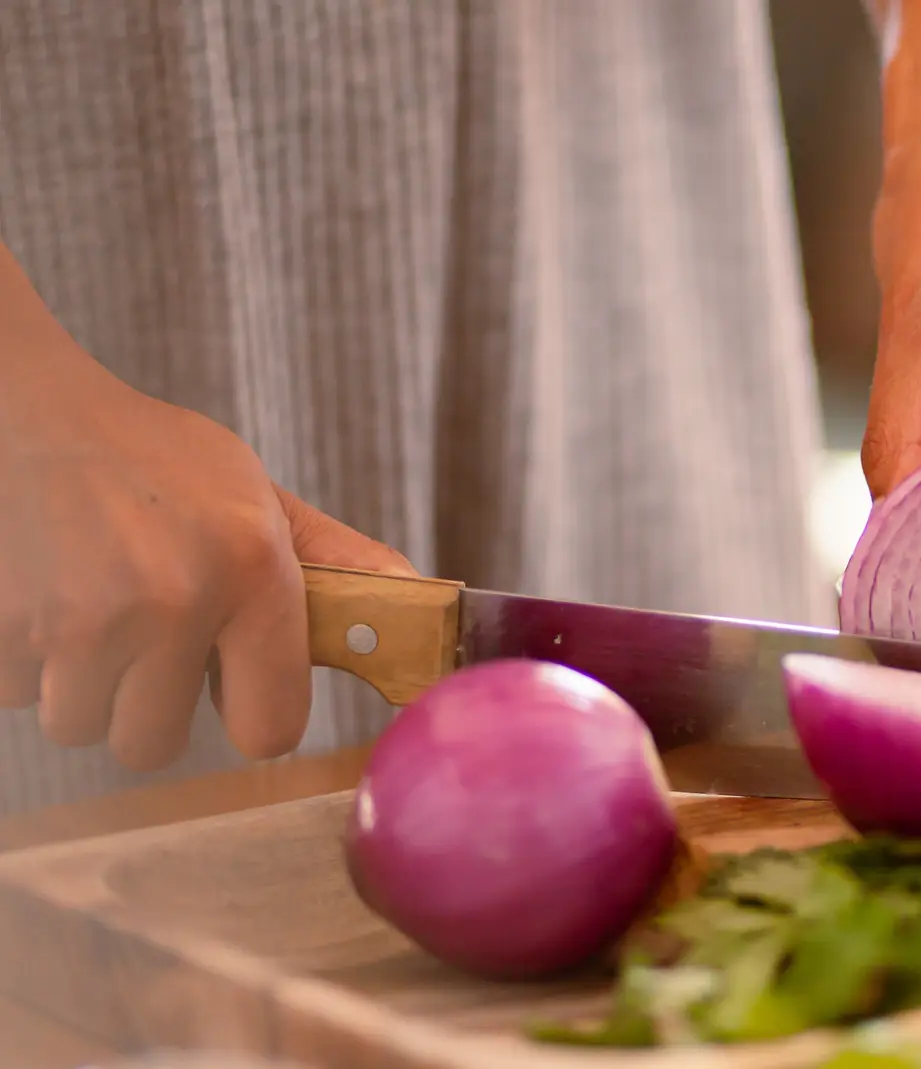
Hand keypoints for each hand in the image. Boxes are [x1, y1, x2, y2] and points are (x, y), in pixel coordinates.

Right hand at [0, 256, 413, 768]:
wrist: (24, 409)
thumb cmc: (152, 458)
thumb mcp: (256, 497)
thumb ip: (334, 564)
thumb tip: (426, 602)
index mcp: (251, 571)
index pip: (268, 730)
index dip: (250, 717)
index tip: (235, 692)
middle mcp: (171, 601)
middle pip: (152, 744)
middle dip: (144, 703)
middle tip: (144, 635)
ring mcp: (79, 617)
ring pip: (81, 725)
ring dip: (81, 683)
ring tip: (91, 606)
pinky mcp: (5, 625)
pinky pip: (16, 696)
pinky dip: (23, 660)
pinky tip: (41, 596)